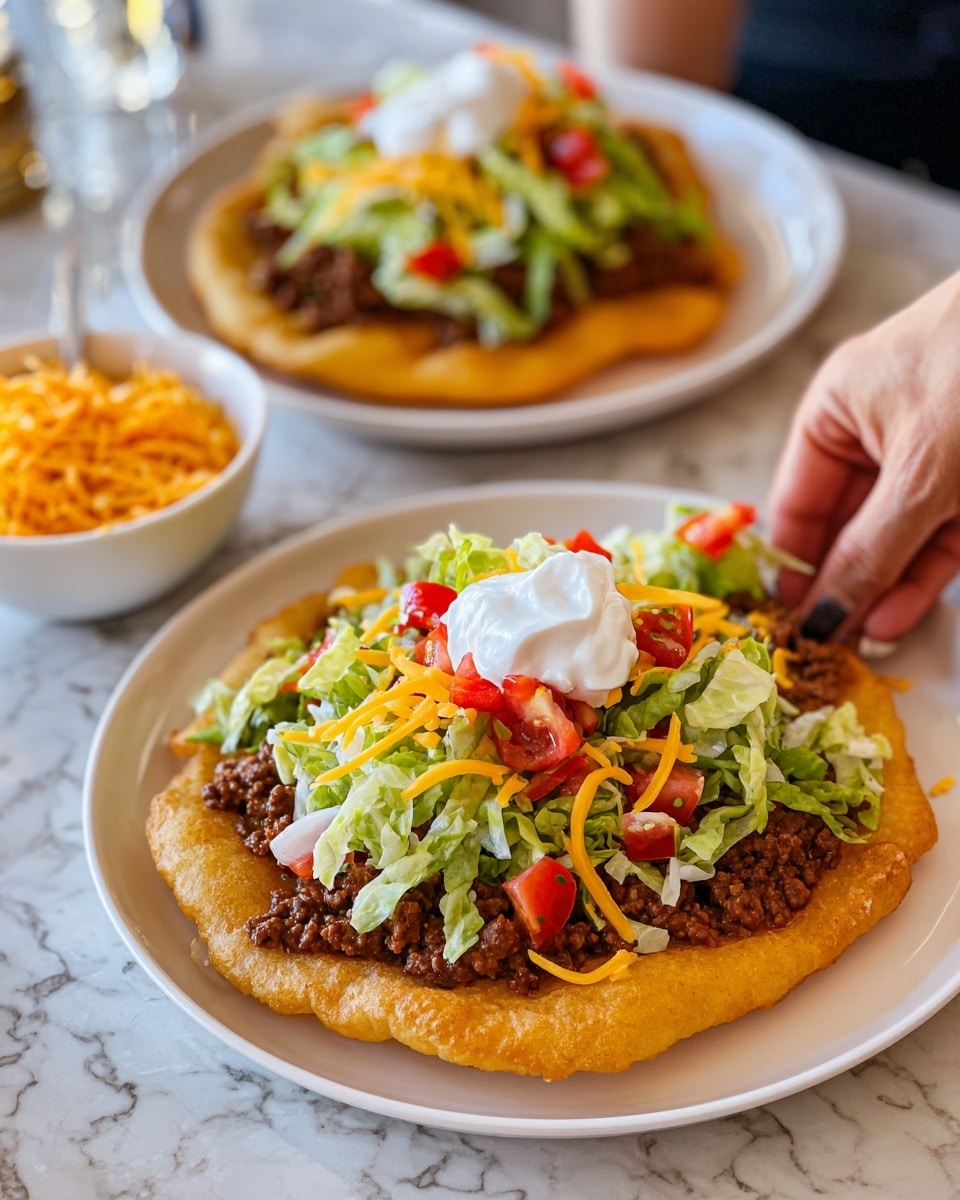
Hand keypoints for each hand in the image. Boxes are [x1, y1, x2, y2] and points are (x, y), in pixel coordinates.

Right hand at [767, 271, 959, 640]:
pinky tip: (902, 615)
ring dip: (882, 589)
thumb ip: (869, 551)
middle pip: (846, 524)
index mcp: (837, 410)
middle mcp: (876, 430)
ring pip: (896, 535)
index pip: (798, 502)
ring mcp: (929, 452)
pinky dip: (922, 574)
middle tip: (831, 645)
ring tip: (868, 642)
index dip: (792, 564)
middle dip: (842, 583)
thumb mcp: (919, 476)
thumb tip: (823, 616)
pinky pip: (938, 534)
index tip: (789, 622)